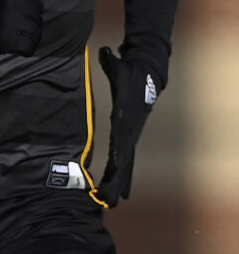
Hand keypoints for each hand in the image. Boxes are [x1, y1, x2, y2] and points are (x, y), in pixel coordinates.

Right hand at [0, 0, 42, 58]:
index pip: (37, 6)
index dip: (27, 13)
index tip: (12, 15)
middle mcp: (14, 6)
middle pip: (37, 21)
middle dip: (28, 27)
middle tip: (10, 28)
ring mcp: (11, 24)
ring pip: (35, 35)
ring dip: (26, 39)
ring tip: (11, 37)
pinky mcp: (8, 41)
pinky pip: (29, 48)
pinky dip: (24, 50)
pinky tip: (13, 46)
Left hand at [96, 46, 161, 205]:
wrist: (147, 74)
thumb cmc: (130, 71)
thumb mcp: (119, 65)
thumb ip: (111, 61)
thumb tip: (107, 51)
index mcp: (125, 116)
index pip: (122, 136)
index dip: (119, 151)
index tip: (115, 165)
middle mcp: (130, 130)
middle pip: (124, 158)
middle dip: (116, 178)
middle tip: (106, 197)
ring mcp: (131, 135)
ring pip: (126, 165)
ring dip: (118, 184)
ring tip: (110, 203)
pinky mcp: (129, 138)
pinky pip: (126, 162)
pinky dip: (122, 178)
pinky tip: (117, 194)